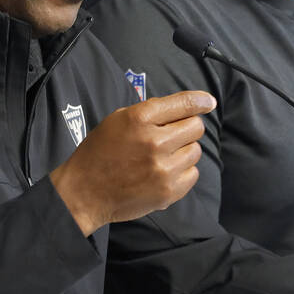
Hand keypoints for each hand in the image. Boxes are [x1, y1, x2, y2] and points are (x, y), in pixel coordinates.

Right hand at [50, 91, 215, 236]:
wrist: (85, 191)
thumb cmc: (100, 152)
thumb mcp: (118, 119)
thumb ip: (151, 112)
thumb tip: (186, 107)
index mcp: (139, 118)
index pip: (183, 104)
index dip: (200, 101)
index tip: (208, 103)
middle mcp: (154, 142)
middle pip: (195, 127)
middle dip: (186, 128)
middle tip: (171, 136)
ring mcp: (163, 169)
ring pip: (195, 151)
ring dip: (184, 151)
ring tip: (163, 156)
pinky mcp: (168, 191)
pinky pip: (193, 174)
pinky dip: (182, 172)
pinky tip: (164, 172)